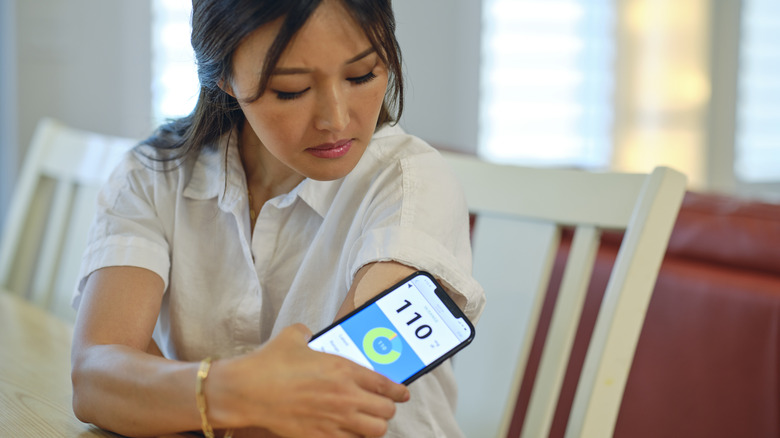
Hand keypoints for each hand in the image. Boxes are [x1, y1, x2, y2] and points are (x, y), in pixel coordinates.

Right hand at [209, 324, 409, 437]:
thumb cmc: (269, 363)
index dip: (398, 392)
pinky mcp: (320, 437)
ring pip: (374, 432)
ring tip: (367, 423)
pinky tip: (348, 434)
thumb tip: (308, 334)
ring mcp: (334, 420)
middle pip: (386, 412)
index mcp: (344, 369)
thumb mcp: (293, 337)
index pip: (385, 385)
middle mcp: (345, 397)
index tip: (402, 395)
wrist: (247, 391)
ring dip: (374, 427)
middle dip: (386, 410)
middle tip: (381, 407)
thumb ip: (307, 333)